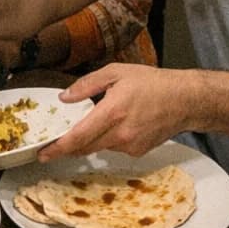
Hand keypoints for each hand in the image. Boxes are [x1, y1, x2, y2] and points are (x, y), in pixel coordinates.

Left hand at [37, 65, 190, 159]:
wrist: (185, 100)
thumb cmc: (152, 83)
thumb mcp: (116, 73)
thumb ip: (86, 85)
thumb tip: (65, 97)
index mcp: (112, 112)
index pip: (78, 137)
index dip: (58, 148)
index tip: (42, 154)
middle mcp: (120, 134)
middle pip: (85, 148)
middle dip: (67, 148)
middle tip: (52, 147)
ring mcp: (130, 145)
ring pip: (100, 147)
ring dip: (91, 140)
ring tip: (98, 122)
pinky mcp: (138, 151)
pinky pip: (115, 148)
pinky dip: (109, 139)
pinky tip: (120, 125)